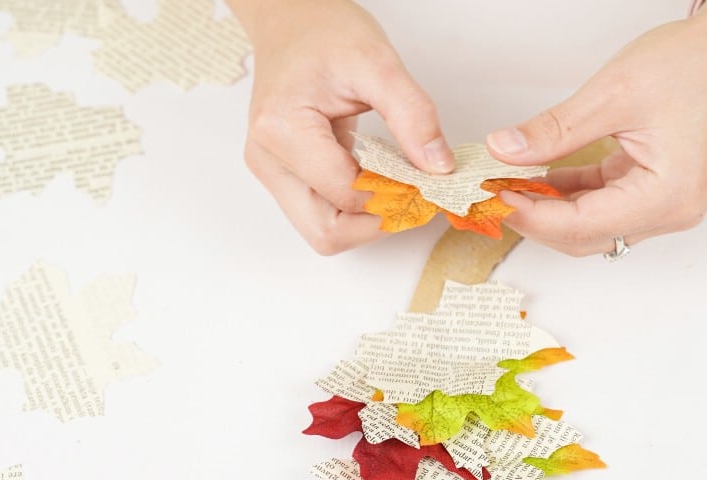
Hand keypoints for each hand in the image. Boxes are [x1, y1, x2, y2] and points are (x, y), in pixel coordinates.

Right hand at [231, 0, 453, 253]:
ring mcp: (272, 172)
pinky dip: (355, 208)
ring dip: (366, 220)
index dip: (395, 194)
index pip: (347, 194)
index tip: (430, 180)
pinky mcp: (284, 175)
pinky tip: (380, 180)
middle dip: (377, 222)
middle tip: (415, 195)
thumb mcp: (378, 63)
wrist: (292, 19)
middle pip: (327, 231)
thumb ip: (412, 115)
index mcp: (282, 130)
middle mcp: (268, 160)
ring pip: (323, 231)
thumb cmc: (324, 33)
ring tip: (398, 186)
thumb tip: (438, 168)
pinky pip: (322, 212)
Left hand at [485, 0, 706, 255]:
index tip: (489, 193)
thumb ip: (554, 130)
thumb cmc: (692, 65)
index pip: (581, 226)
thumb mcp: (612, 94)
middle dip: (534, 216)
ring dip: (549, 206)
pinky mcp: (655, 191)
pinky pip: (602, 205)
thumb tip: (503, 150)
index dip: (530, 214)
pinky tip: (536, 174)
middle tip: (489, 189)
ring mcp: (664, 205)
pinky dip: (569, 194)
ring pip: (590, 225)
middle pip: (584, 236)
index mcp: (668, 197)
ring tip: (507, 179)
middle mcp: (671, 212)